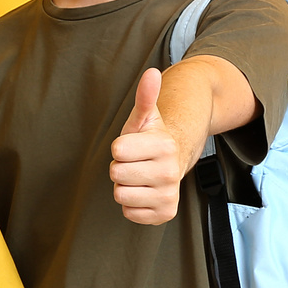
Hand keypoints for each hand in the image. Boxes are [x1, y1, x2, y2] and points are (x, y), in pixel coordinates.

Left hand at [109, 67, 190, 224]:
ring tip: (138, 176)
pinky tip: (143, 192)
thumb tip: (151, 73)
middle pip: (116, 174)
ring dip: (125, 186)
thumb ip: (145, 96)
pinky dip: (132, 204)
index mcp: (164, 146)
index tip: (132, 146)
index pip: (117, 151)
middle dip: (120, 167)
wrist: (171, 163)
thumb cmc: (149, 139)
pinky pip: (129, 213)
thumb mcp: (145, 117)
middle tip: (135, 162)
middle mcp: (170, 173)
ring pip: (120, 194)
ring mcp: (169, 195)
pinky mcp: (165, 214)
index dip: (119, 147)